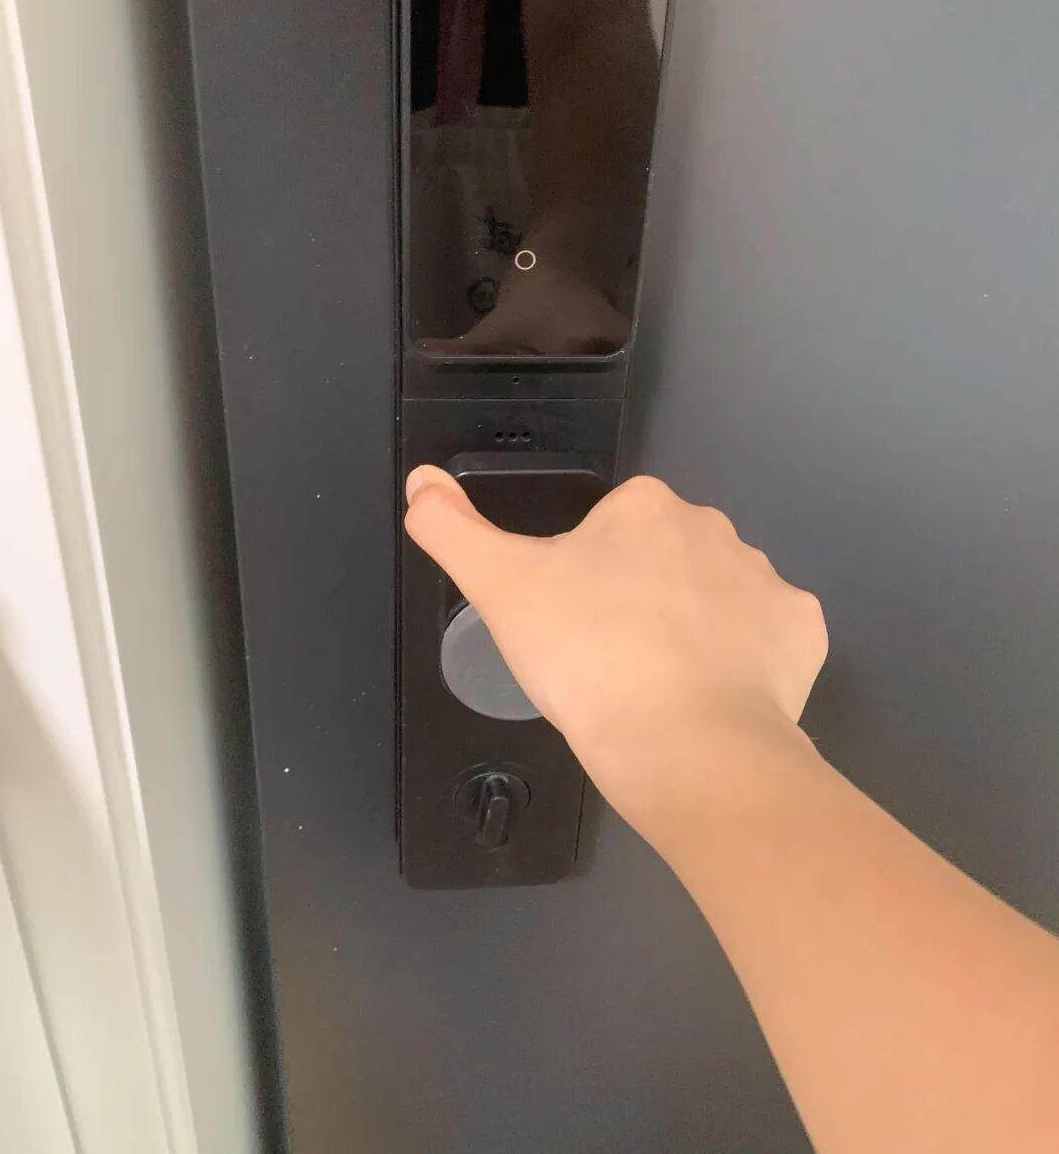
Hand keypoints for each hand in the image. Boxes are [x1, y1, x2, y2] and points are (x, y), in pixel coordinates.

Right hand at [404, 467, 827, 862]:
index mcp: (645, 507)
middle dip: (644, 598)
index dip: (587, 577)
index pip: (609, 528)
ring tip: (664, 689)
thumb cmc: (588, 659)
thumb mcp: (500, 589)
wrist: (687, 747)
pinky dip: (749, 664)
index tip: (576, 626)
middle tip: (613, 660)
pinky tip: (718, 698)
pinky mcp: (804, 633)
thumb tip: (420, 479)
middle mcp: (714, 527)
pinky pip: (770, 639)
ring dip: (697, 629)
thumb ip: (452, 529)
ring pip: (719, 597)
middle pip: (667, 558)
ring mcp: (768, 580)